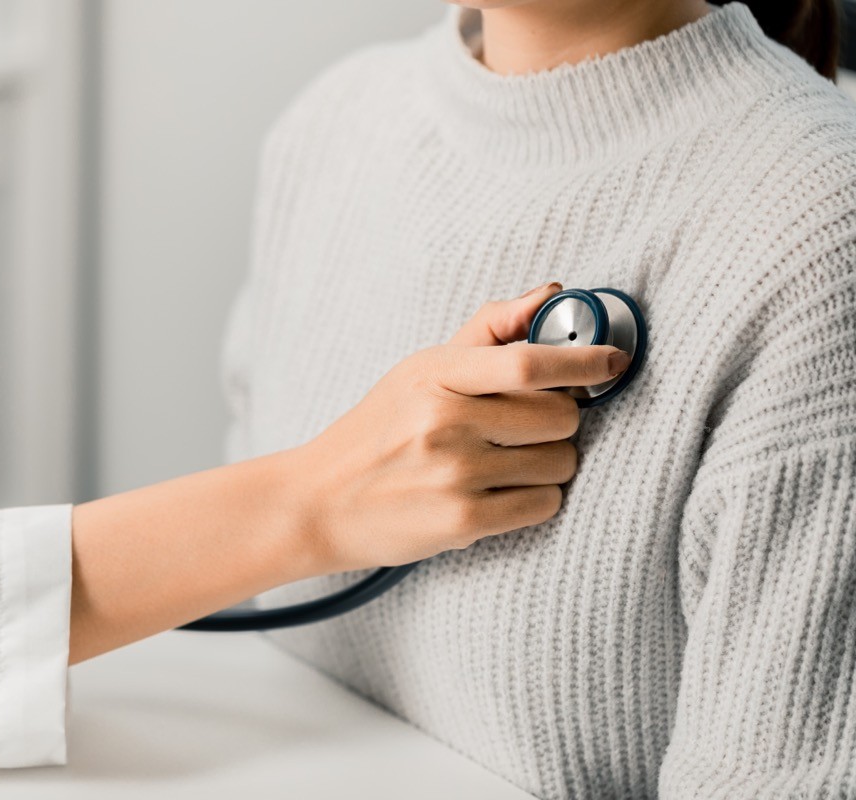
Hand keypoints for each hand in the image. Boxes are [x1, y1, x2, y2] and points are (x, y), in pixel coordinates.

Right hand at [291, 282, 630, 572]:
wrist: (319, 502)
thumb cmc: (376, 432)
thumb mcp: (418, 371)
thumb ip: (488, 331)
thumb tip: (553, 293)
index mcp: (435, 375)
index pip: (530, 361)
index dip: (583, 361)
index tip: (612, 362)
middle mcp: (445, 422)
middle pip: (560, 417)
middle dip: (559, 422)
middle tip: (528, 428)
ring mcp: (454, 474)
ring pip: (559, 463)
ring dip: (548, 463)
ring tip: (506, 464)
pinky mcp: (462, 522)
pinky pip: (544, 505)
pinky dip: (534, 499)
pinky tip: (499, 493)